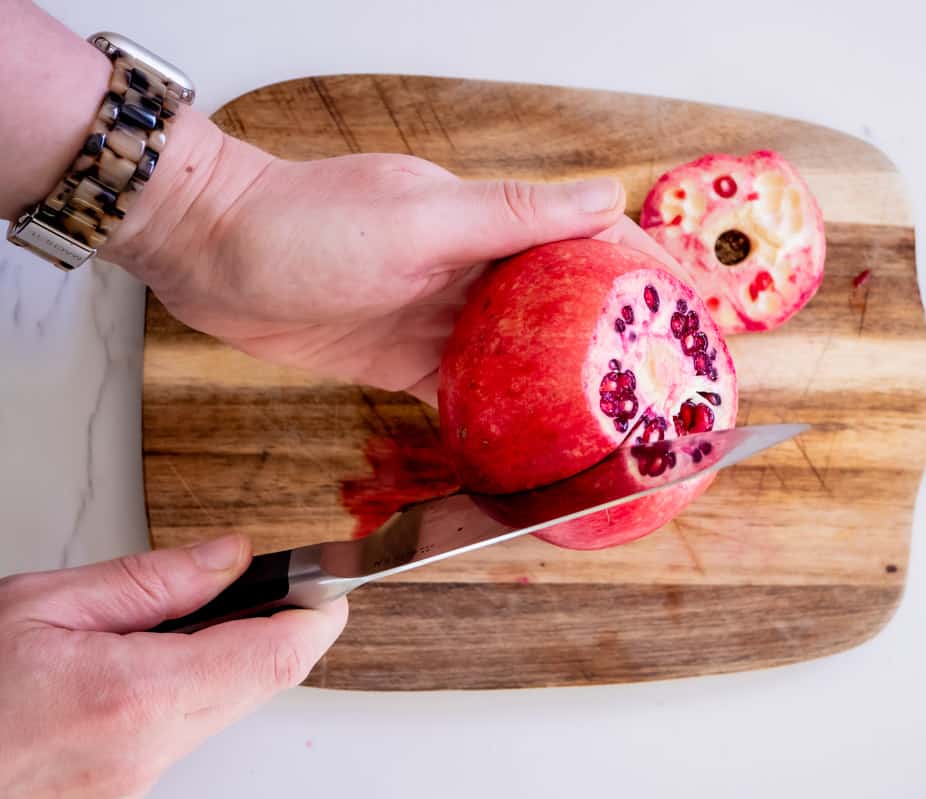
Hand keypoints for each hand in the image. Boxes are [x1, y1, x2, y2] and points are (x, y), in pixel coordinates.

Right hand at [0, 535, 346, 797]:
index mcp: (134, 697)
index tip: (327, 583)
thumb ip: (151, 580)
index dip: (315, 614)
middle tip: (264, 585)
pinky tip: (144, 665)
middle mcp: (145, 753)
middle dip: (274, 629)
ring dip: (225, 660)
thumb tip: (231, 555)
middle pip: (260, 684)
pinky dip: (186, 691)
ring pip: (225, 709)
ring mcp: (135, 783)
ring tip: (178, 623)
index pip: (274, 657)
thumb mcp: (40, 604)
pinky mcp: (121, 795)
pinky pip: (183, 733)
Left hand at [103, 112, 666, 396]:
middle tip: (659, 394)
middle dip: (614, 345)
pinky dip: (499, 420)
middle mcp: (477, 269)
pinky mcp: (409, 358)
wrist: (212, 252)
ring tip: (609, 431)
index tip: (690, 317)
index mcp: (491, 223)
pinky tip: (526, 450)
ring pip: (522, 358)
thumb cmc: (303, 222)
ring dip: (562, 389)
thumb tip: (607, 198)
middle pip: (564, 309)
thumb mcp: (418, 217)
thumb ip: (512, 214)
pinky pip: (469, 393)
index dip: (646, 277)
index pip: (590, 245)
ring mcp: (444, 317)